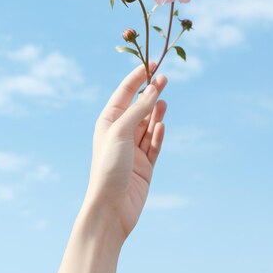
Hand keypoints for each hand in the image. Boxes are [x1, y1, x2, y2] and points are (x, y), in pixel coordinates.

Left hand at [82, 63, 167, 240]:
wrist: (111, 209)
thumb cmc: (108, 167)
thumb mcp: (121, 131)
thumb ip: (139, 110)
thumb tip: (153, 89)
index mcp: (107, 122)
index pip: (124, 93)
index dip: (138, 77)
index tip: (152, 63)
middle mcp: (120, 133)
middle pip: (139, 107)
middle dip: (151, 93)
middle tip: (165, 78)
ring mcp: (133, 150)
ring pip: (148, 125)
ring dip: (156, 112)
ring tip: (165, 101)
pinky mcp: (145, 165)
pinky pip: (154, 144)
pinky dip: (158, 134)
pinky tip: (162, 124)